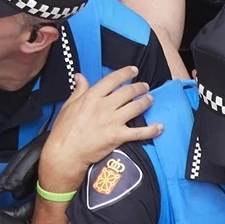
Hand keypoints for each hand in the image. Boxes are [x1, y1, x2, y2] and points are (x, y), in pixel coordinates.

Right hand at [37, 69, 159, 196]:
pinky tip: (160, 127)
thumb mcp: (68, 105)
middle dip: (139, 87)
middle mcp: (104, 106)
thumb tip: (80, 76)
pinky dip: (152, 130)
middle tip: (145, 87)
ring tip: (151, 100)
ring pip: (136, 107)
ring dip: (146, 102)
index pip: (112, 79)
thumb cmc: (64, 130)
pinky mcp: (118, 136)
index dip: (126, 73)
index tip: (134, 70)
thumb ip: (78, 90)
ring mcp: (112, 121)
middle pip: (128, 92)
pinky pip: (140, 132)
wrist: (65, 152)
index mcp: (92, 97)